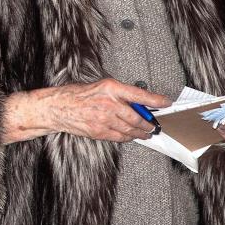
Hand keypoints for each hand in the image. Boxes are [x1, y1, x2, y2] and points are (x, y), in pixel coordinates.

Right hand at [2, 79, 170, 143]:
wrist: (57, 108)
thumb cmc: (76, 95)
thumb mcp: (100, 86)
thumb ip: (118, 93)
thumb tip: (137, 102)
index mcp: (110, 88)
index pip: (139, 95)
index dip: (155, 100)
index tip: (166, 103)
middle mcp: (109, 104)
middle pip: (137, 117)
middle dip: (149, 123)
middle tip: (155, 125)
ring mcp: (104, 119)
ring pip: (130, 130)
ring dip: (141, 133)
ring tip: (146, 133)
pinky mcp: (99, 131)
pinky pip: (119, 137)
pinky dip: (127, 137)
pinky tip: (131, 136)